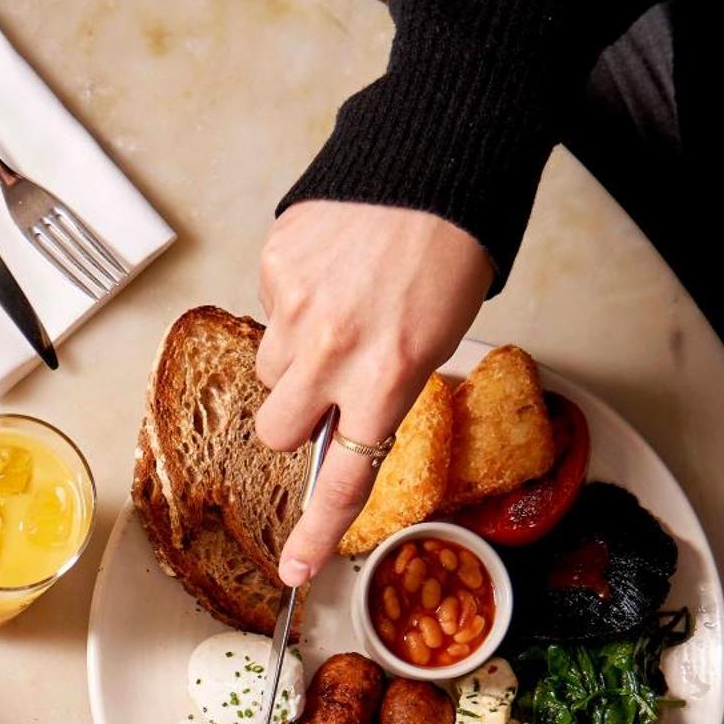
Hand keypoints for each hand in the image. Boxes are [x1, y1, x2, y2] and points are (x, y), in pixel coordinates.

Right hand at [256, 201, 493, 583]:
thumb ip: (383, 387)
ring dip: (295, 357)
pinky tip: (333, 266)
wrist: (439, 152)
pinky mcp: (278, 266)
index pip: (343, 479)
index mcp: (390, 376)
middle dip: (294, 419)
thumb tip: (335, 415)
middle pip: (276, 431)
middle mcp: (337, 353)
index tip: (293, 572)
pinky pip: (270, 307)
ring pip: (270, 371)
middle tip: (326, 385)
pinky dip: (295, 297)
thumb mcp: (438, 334)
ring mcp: (300, 310)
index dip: (315, 533)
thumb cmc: (453, 243)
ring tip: (339, 308)